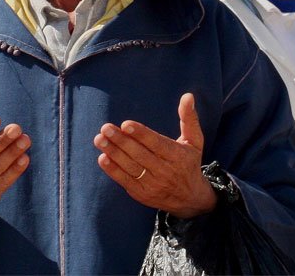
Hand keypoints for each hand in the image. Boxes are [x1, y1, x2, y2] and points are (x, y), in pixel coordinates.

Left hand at [93, 93, 216, 219]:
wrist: (190, 199)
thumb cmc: (189, 162)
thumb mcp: (195, 141)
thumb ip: (189, 118)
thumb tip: (188, 95)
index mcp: (177, 156)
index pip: (156, 144)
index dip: (141, 134)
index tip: (125, 125)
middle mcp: (165, 171)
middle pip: (140, 154)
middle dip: (121, 141)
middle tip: (105, 128)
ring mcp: (153, 184)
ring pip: (130, 167)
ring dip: (113, 153)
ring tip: (99, 139)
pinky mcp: (142, 194)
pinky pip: (125, 180)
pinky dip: (113, 170)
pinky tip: (102, 158)